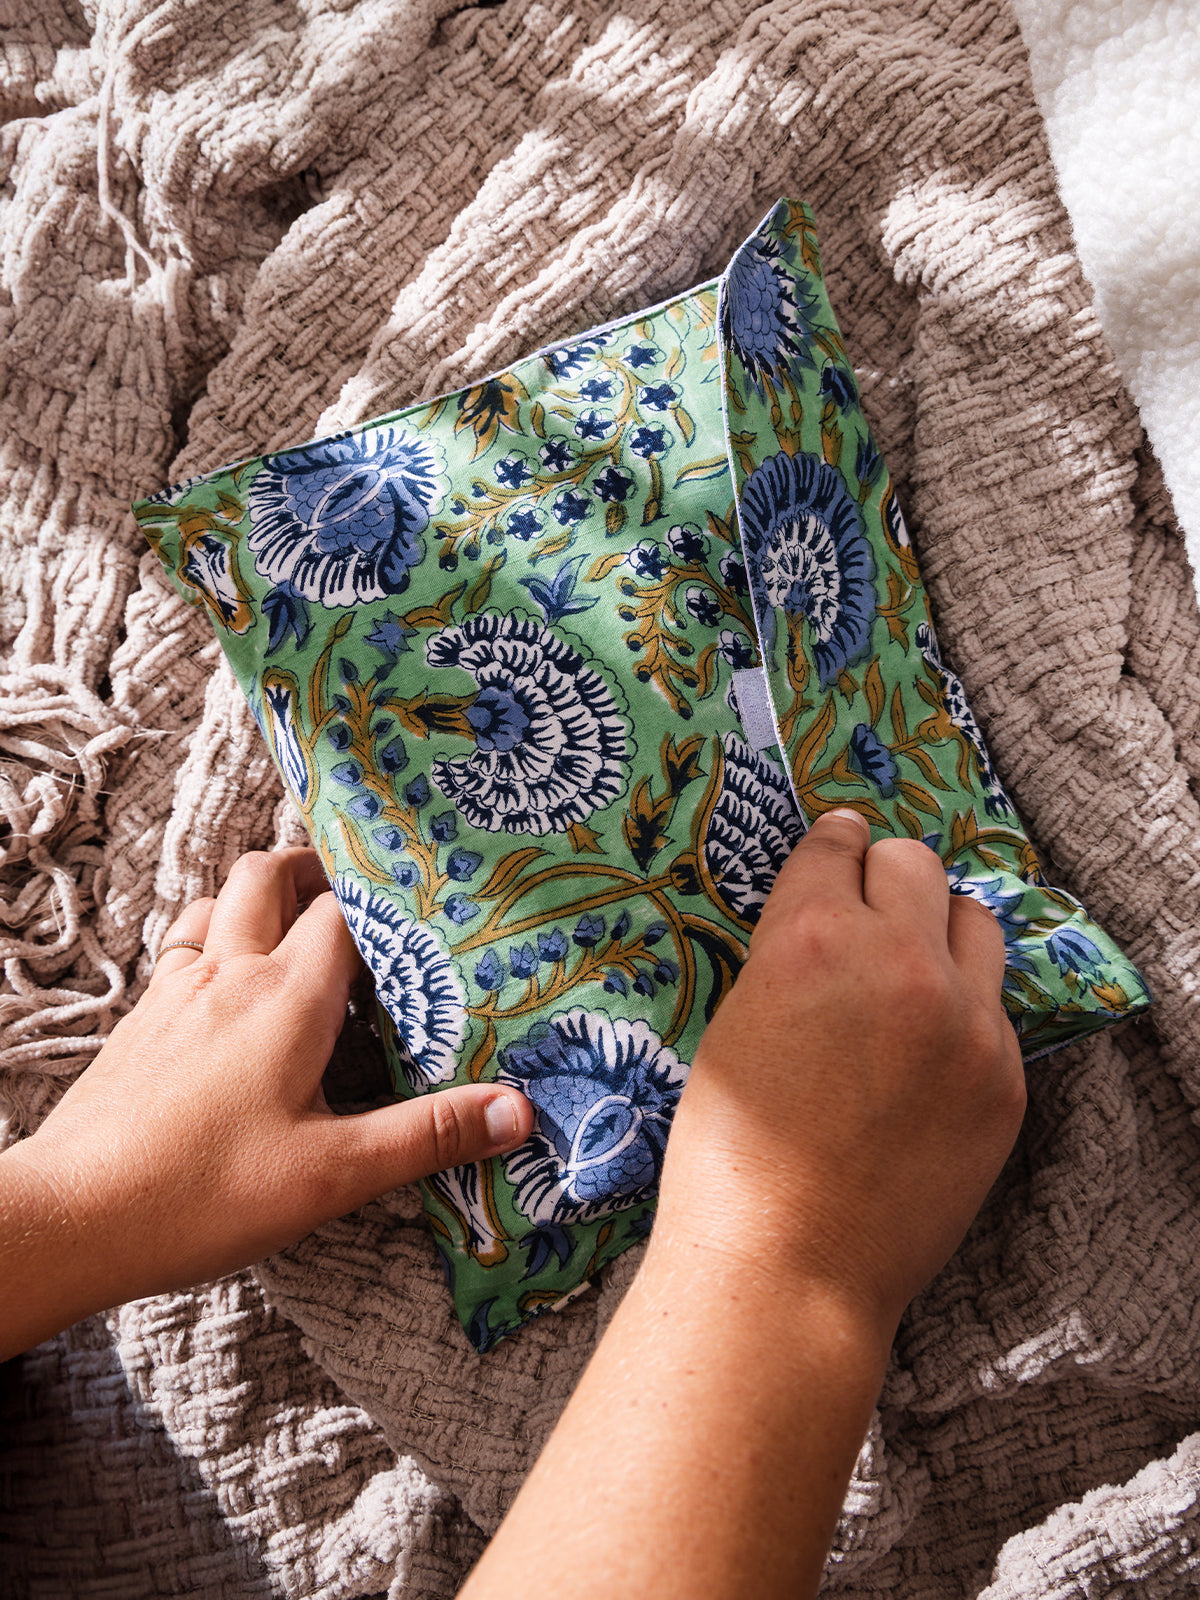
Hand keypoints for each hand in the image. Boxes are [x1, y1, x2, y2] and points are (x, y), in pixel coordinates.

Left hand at [0, 849, 531, 1356]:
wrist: (70, 1219)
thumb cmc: (203, 1194)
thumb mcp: (332, 1173)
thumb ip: (425, 1135)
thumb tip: (519, 1110)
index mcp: (286, 997)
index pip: (345, 912)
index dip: (388, 901)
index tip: (425, 907)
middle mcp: (227, 974)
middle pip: (267, 875)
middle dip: (313, 869)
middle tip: (354, 895)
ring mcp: (174, 993)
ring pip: (213, 903)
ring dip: (255, 899)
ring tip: (293, 928)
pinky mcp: (138, 1024)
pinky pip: (180, 949)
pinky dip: (212, 940)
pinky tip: (227, 990)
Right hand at [657, 809, 1025, 1334]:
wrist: (788, 1267)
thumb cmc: (727, 1157)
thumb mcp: (734, 1024)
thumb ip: (788, 956)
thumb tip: (827, 921)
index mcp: (810, 938)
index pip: (836, 845)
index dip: (832, 844)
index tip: (840, 845)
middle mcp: (897, 961)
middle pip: (914, 863)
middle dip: (884, 875)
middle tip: (867, 908)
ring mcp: (965, 1022)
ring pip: (974, 922)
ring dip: (937, 931)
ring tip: (909, 971)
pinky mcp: (1004, 1079)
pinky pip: (992, 1007)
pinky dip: (960, 1010)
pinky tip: (923, 1054)